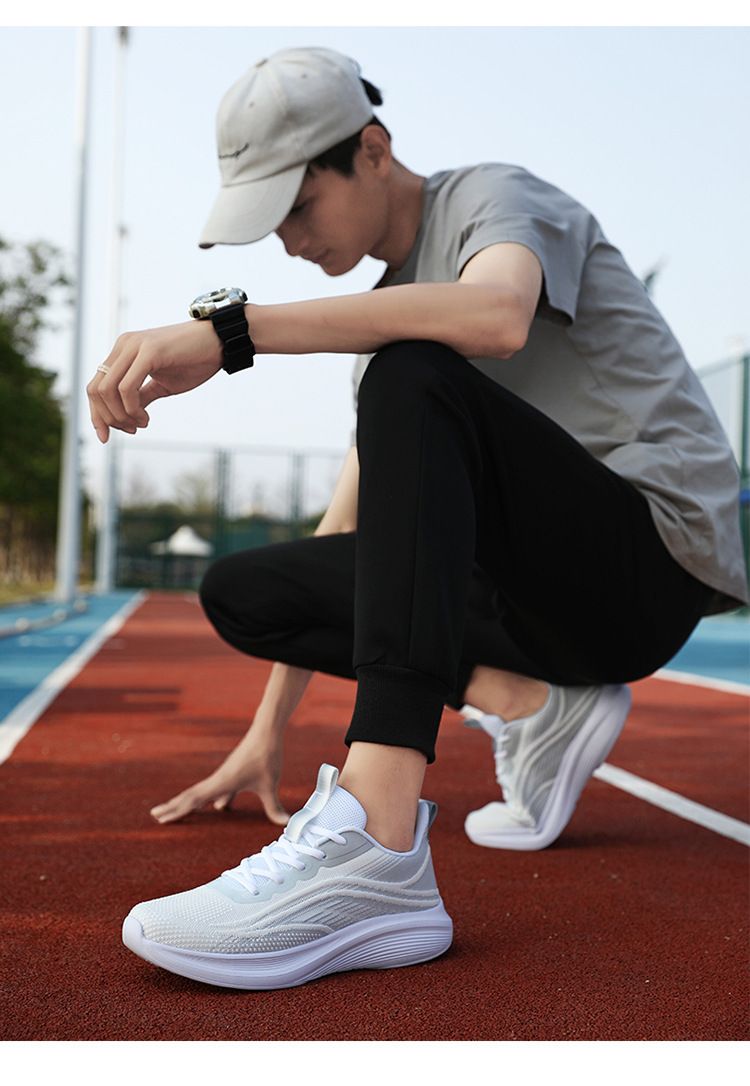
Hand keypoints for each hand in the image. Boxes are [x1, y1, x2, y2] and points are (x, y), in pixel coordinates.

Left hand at [87, 319, 222, 443]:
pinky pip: (126, 389)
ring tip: (142, 424)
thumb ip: (141, 397)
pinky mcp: (149, 352)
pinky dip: (131, 410)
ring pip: (107, 391)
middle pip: (96, 390)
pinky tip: (146, 418)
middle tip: (131, 430)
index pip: (96, 386)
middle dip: (108, 418)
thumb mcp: (162, 384)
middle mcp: (123, 345)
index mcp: (123, 351)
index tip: (107, 436)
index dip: (97, 415)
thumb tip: (124, 416)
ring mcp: (134, 346)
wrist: (220, 343)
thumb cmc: (194, 362)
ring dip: (121, 416)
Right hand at [149, 727, 289, 826]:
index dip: (177, 810)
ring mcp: (224, 776)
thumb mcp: (270, 784)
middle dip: (174, 807)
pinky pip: (217, 789)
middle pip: (191, 796)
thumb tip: (285, 824)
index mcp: (221, 783)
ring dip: (188, 802)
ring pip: (201, 792)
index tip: (160, 818)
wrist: (266, 732)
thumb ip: (274, 806)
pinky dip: (211, 799)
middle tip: (155, 816)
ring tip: (176, 810)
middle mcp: (218, 780)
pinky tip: (218, 808)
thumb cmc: (266, 757)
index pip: (194, 800)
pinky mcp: (232, 773)